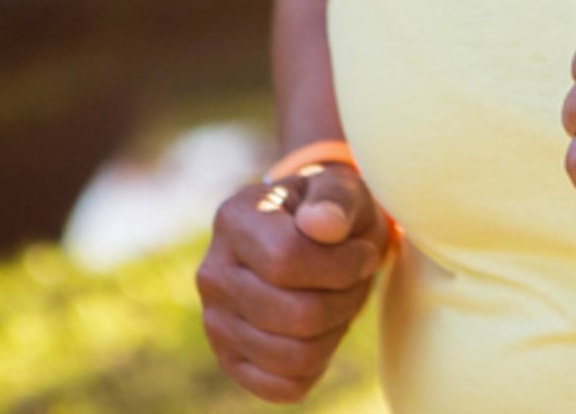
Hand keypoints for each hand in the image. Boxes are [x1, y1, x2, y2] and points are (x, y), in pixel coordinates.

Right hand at [196, 157, 390, 402]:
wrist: (314, 238)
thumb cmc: (332, 211)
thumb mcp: (343, 188)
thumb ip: (338, 198)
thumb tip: (322, 224)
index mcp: (234, 219)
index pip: (286, 261)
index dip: (342, 265)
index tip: (363, 252)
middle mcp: (212, 273)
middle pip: (298, 316)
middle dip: (346, 299)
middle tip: (357, 279)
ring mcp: (215, 321)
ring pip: (297, 355)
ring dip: (337, 330)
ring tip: (340, 300)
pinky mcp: (230, 360)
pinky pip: (285, 387)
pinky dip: (319, 364)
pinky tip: (322, 330)